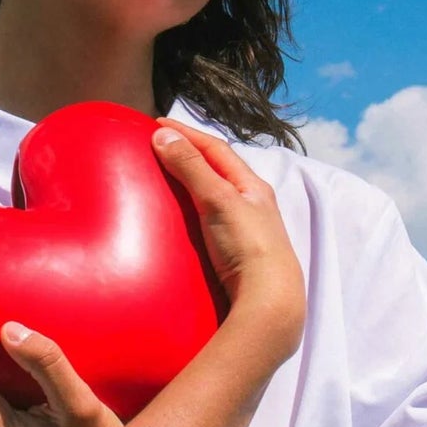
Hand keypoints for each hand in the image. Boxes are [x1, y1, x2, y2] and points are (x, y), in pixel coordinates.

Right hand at [151, 121, 304, 359]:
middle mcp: (252, 205)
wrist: (268, 301)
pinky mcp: (236, 255)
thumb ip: (192, 167)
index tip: (157, 124)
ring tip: (164, 180)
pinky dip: (193, 212)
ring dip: (192, 184)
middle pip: (218, 171)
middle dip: (191, 156)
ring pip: (216, 198)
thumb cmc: (248, 245)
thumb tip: (164, 135)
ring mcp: (245, 231)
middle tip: (159, 148)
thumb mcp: (219, 199)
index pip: (216, 149)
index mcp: (252, 186)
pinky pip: (211, 223)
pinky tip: (180, 222)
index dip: (187, 134)